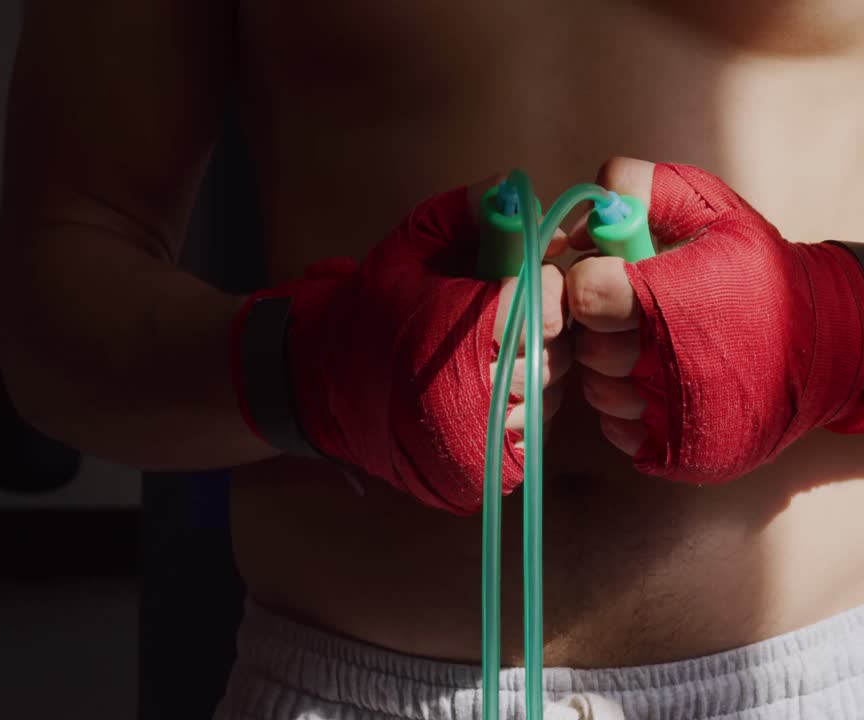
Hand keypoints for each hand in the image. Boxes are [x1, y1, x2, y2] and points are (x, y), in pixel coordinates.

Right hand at [232, 177, 570, 513]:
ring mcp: (479, 440)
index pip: (546, 310)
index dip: (543, 289)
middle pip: (551, 355)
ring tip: (496, 353)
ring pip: (546, 397)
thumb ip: (463, 213)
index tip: (525, 280)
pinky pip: (532, 436)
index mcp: (460, 332)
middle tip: (512, 318)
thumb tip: (518, 192)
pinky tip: (492, 390)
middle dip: (540, 330)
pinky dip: (521, 411)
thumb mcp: (405, 247)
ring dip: (533, 371)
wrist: (312, 386)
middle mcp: (475, 392)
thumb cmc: (365, 310)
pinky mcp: (480, 471)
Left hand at [566, 158, 863, 483]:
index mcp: (669, 298)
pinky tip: (663, 384)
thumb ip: (640, 187)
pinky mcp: (682, 453)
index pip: (586, 294)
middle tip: (637, 314)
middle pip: (589, 347)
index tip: (615, 278)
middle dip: (605, 326)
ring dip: (616, 369)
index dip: (594, 282)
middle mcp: (667, 365)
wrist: (833, 342)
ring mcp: (674, 416)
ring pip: (601, 392)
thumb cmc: (766, 269)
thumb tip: (583, 215)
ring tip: (655, 348)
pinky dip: (633, 411)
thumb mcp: (713, 205)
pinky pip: (622, 433)